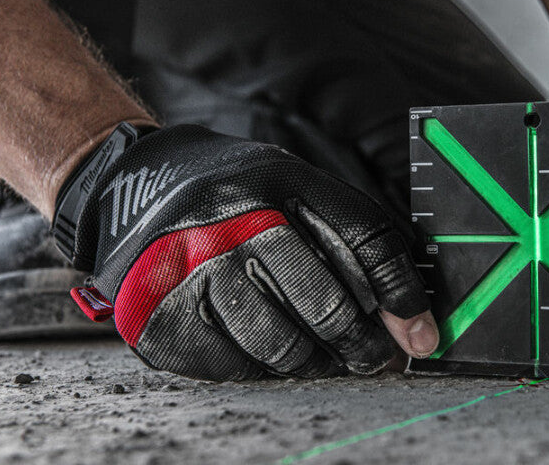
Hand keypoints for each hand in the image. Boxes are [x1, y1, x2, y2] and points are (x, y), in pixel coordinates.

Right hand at [64, 125, 438, 380]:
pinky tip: (277, 356)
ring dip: (320, 363)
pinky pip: (236, 365)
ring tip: (331, 360)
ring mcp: (195, 270)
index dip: (402, 291)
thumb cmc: (227, 193)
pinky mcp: (162, 314)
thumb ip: (343, 232)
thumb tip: (403, 309)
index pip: (364, 238)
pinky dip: (268, 370)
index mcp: (280, 179)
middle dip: (365, 343)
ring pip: (284, 344)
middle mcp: (237, 221)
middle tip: (380, 359)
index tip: (422, 332)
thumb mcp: (287, 183)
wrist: (126, 188)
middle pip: (326, 301)